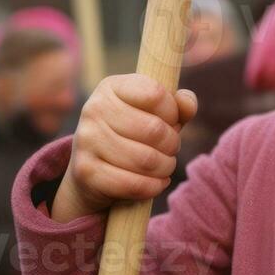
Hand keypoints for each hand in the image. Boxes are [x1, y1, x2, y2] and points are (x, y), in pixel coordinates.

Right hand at [52, 75, 197, 221]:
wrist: (91, 170)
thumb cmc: (132, 135)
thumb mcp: (154, 114)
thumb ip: (177, 105)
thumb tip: (188, 103)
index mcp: (111, 87)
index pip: (155, 93)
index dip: (172, 112)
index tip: (170, 122)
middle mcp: (93, 109)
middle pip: (154, 130)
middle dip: (172, 144)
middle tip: (170, 150)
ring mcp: (86, 140)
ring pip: (147, 160)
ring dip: (166, 167)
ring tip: (164, 166)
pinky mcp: (86, 171)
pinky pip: (134, 184)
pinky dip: (154, 187)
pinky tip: (156, 183)